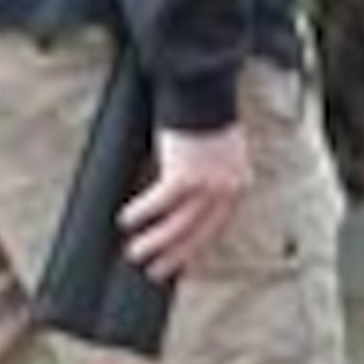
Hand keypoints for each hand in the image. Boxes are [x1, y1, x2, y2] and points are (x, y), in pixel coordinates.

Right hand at [124, 118, 250, 278]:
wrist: (204, 92)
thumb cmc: (206, 118)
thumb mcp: (219, 153)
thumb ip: (210, 177)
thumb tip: (186, 199)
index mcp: (239, 185)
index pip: (217, 227)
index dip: (197, 248)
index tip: (181, 262)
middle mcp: (228, 189)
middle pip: (199, 233)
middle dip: (175, 255)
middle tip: (156, 271)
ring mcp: (208, 185)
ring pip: (179, 226)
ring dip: (155, 242)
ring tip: (135, 253)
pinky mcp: (185, 175)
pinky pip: (158, 203)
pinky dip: (141, 213)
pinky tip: (125, 220)